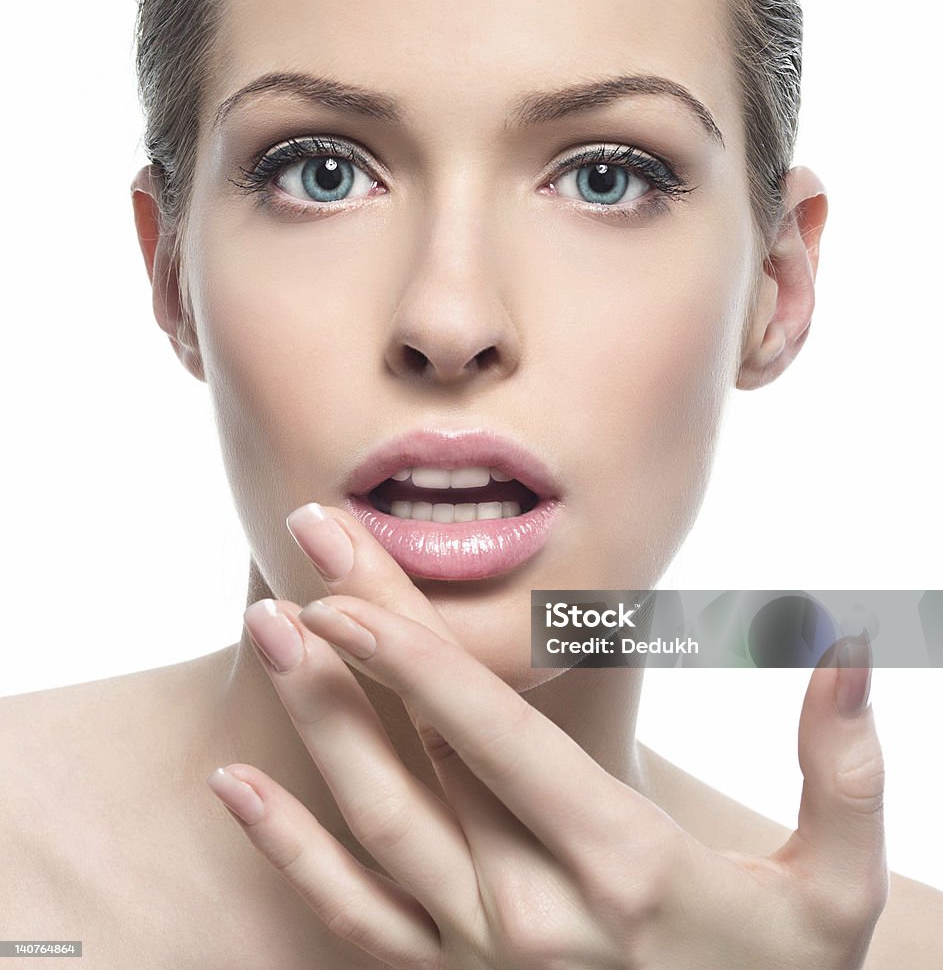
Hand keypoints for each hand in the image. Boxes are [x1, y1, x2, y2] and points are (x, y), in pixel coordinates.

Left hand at [206, 503, 888, 968]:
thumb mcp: (835, 898)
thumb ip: (843, 774)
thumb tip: (846, 647)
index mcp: (617, 865)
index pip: (491, 734)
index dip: (413, 653)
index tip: (349, 580)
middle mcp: (527, 909)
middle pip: (418, 750)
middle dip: (352, 636)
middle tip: (305, 541)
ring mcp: (475, 955)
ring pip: (372, 819)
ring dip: (312, 717)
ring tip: (265, 629)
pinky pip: (352, 915)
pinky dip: (289, 849)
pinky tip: (235, 783)